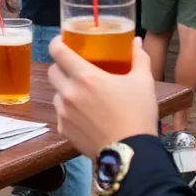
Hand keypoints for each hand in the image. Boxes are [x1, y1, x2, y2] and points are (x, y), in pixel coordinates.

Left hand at [47, 36, 157, 156]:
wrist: (132, 154)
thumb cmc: (137, 114)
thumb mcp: (143, 82)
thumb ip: (138, 58)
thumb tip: (136, 41)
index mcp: (85, 76)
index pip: (57, 51)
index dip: (56, 42)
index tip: (63, 41)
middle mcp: (69, 92)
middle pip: (52, 71)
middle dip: (61, 66)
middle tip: (76, 68)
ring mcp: (64, 113)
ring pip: (56, 93)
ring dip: (65, 90)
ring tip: (83, 94)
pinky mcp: (63, 130)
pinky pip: (60, 114)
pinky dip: (68, 111)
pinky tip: (85, 115)